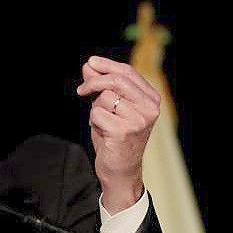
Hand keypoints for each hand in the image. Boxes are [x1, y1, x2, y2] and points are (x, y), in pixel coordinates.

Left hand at [77, 56, 160, 213]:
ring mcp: (139, 120)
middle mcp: (150, 108)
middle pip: (117, 80)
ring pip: (105, 98)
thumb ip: (102, 87)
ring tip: (103, 123)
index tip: (90, 63)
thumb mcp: (109, 108)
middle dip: (94, 82)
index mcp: (151, 99)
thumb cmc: (114, 137)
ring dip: (96, 108)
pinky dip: (94, 122)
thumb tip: (89, 66)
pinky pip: (97, 114)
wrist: (120, 170)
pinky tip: (103, 133)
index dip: (106, 66)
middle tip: (81, 90)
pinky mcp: (124, 131)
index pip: (128, 73)